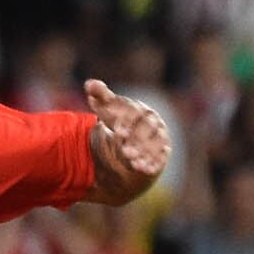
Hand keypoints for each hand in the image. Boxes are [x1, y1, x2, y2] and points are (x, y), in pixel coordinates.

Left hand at [82, 79, 170, 202]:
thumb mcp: (108, 109)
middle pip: (147, 130)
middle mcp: (153, 121)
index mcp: (139, 109)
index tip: (117, 131)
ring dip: (145, 154)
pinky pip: (161, 157)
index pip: (135, 114)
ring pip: (155, 145)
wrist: (132, 138)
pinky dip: (154, 163)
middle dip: (136, 141)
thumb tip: (90, 84)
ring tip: (134, 163)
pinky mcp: (163, 151)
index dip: (126, 122)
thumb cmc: (119, 121)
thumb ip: (100, 96)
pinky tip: (146, 170)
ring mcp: (160, 136)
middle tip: (125, 152)